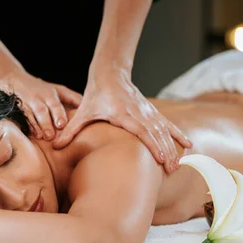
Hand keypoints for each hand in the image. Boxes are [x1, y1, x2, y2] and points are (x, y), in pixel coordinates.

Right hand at [0, 69, 82, 139]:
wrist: (14, 79)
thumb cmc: (42, 88)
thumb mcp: (58, 90)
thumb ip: (73, 98)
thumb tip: (89, 108)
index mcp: (50, 94)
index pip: (55, 104)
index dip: (58, 114)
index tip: (62, 125)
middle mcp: (38, 98)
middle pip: (42, 111)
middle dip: (47, 122)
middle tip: (51, 136)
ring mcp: (26, 103)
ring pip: (31, 115)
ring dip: (37, 126)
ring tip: (42, 137)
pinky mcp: (17, 108)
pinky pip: (21, 117)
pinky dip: (26, 126)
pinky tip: (32, 135)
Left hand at [53, 71, 191, 172]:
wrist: (110, 73)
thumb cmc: (96, 94)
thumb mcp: (84, 111)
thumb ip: (72, 129)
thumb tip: (55, 145)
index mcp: (125, 113)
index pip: (142, 130)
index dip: (152, 144)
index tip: (161, 158)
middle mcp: (139, 112)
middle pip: (156, 133)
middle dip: (165, 151)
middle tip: (171, 169)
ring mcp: (147, 111)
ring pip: (163, 130)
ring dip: (172, 146)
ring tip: (178, 164)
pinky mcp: (150, 111)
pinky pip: (167, 123)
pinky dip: (177, 134)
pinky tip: (188, 144)